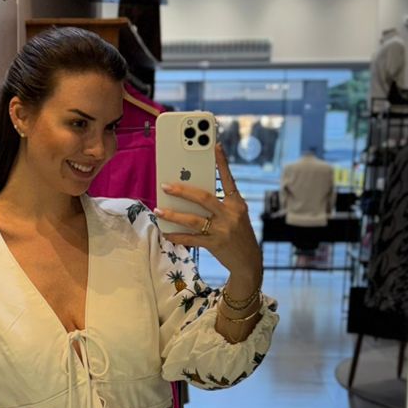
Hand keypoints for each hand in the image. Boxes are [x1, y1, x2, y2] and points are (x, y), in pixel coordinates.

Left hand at [154, 141, 262, 276]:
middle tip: (166, 185)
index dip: (222, 162)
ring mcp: (222, 230)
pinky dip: (177, 236)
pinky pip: (191, 239)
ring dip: (173, 215)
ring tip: (158, 210)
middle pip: (203, 198)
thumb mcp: (236, 216)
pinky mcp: (215, 245)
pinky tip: (166, 233)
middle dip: (182, 191)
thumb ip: (220, 205)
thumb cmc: (239, 235)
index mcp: (237, 204)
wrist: (249, 262)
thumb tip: (192, 194)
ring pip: (193, 219)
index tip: (215, 146)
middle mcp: (230, 215)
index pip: (229, 179)